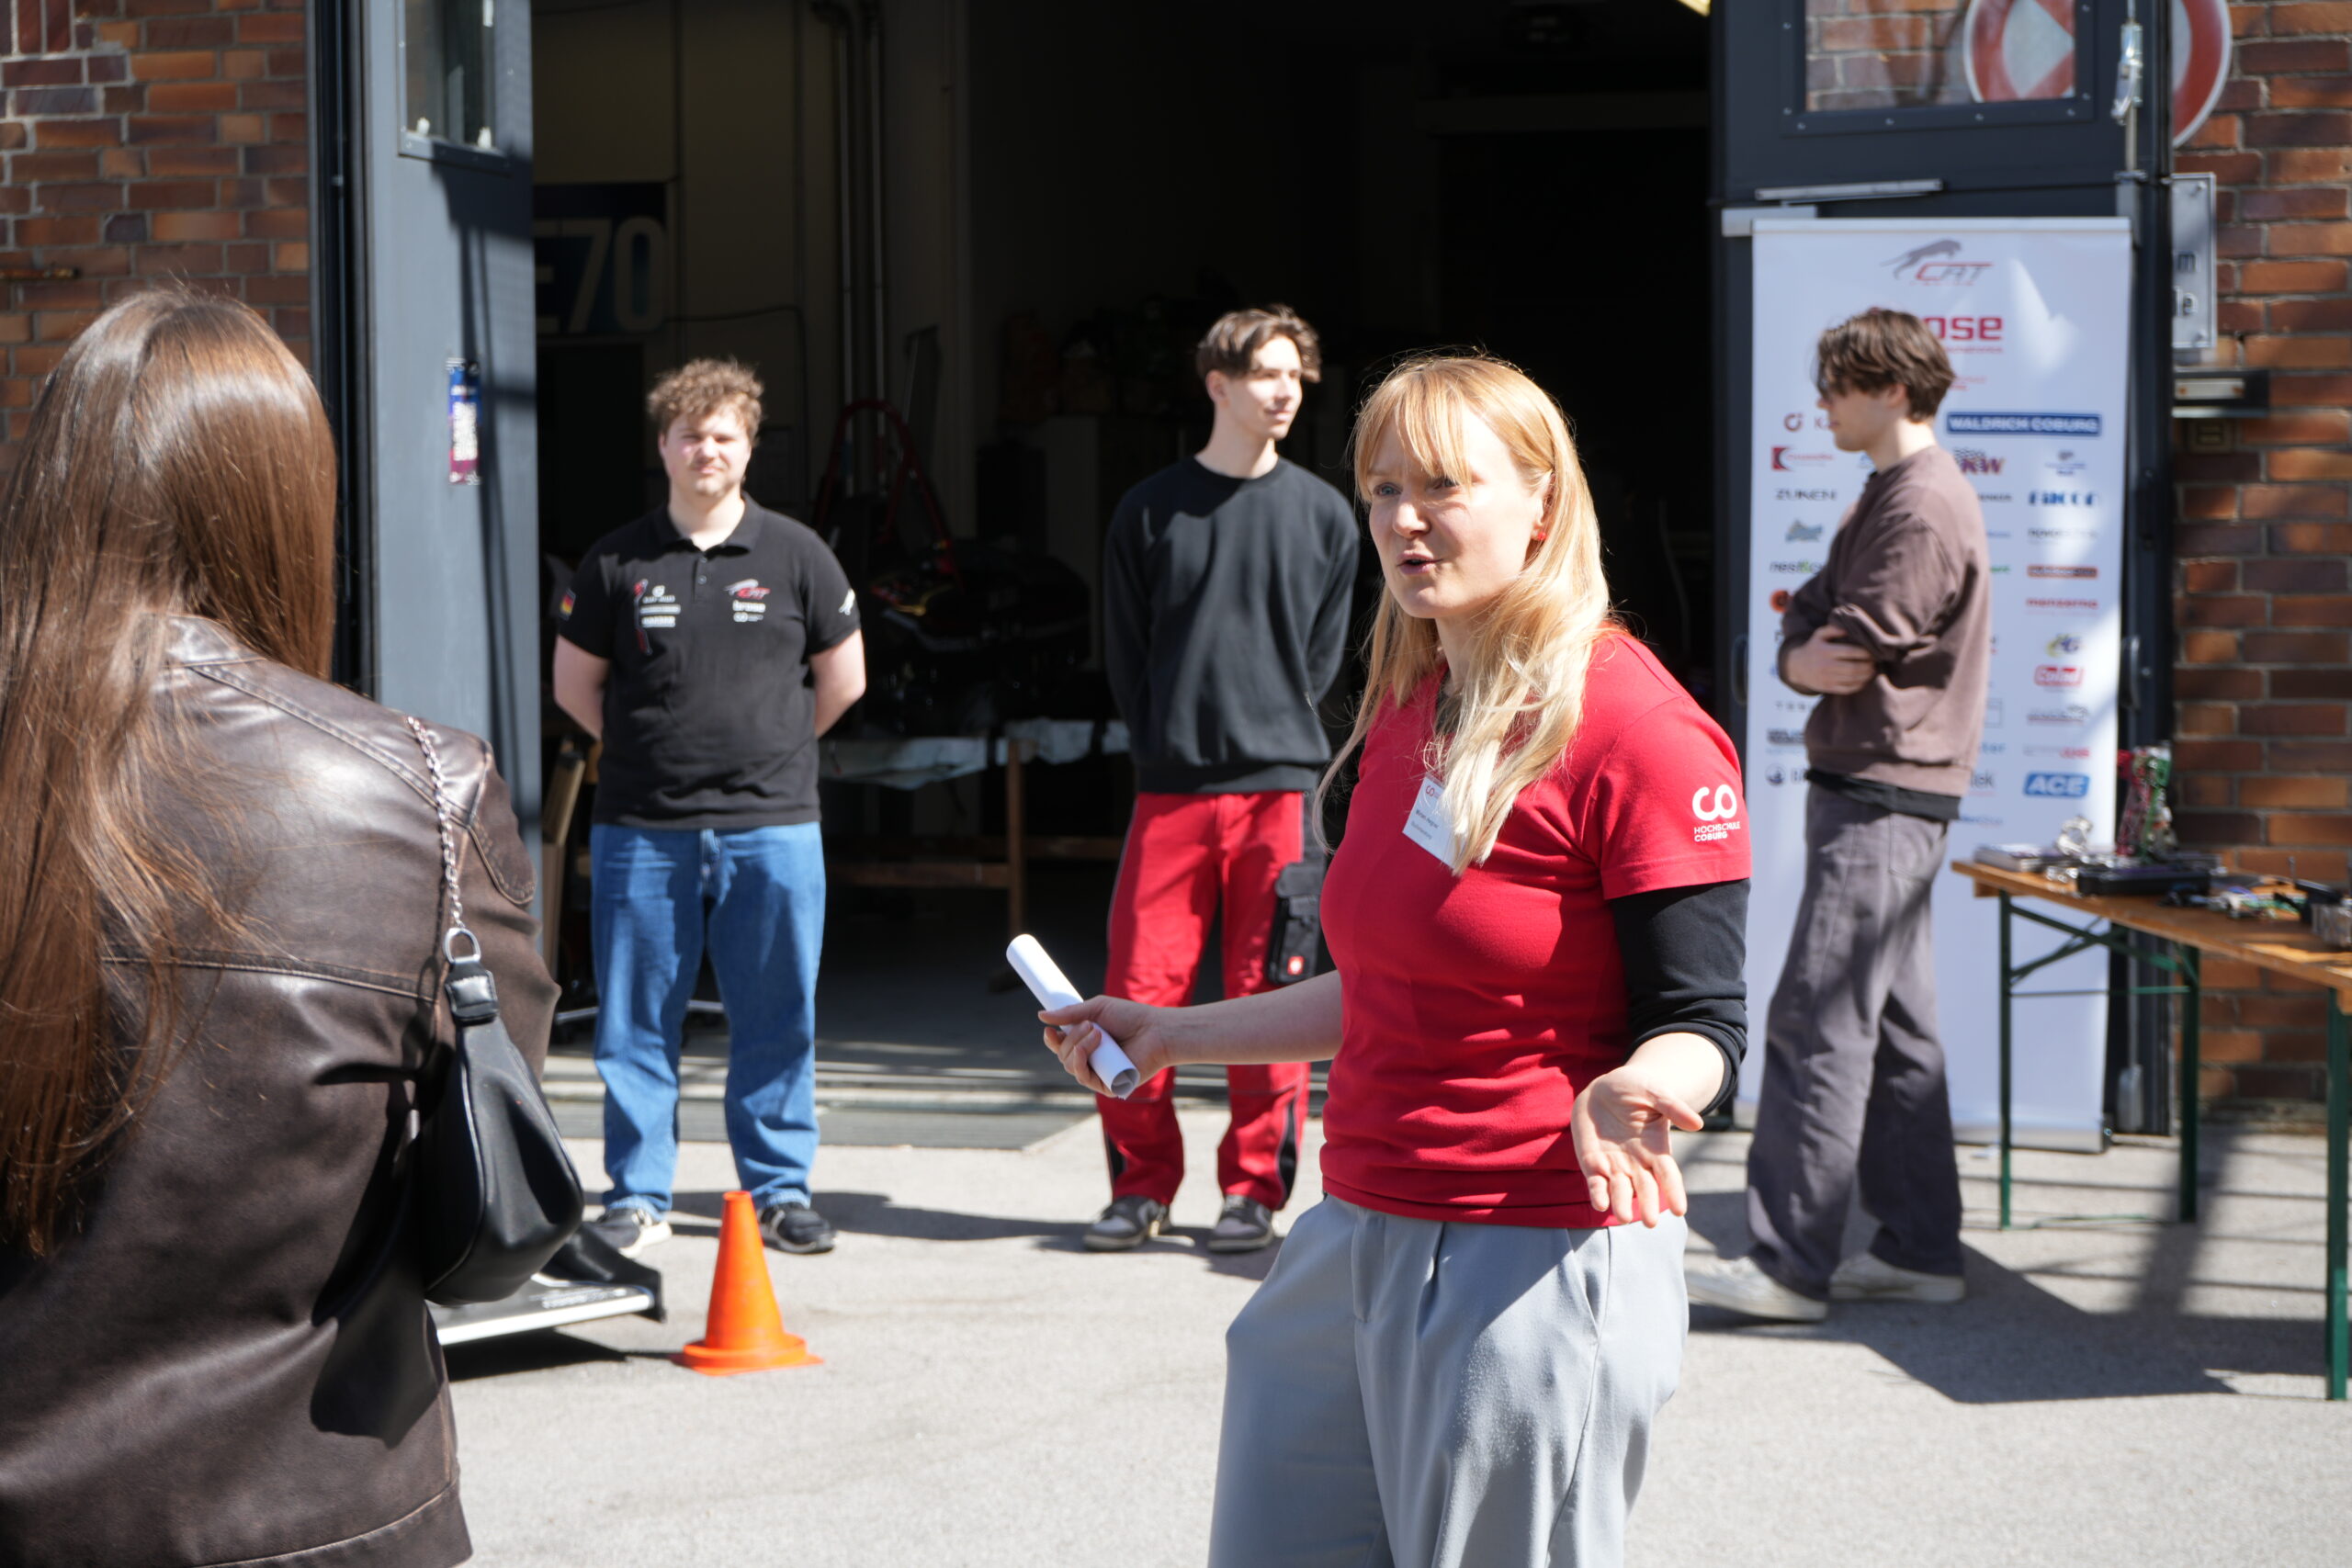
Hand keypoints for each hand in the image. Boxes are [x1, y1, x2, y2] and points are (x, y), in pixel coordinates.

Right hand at [1038, 994, 1176, 1095]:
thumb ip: (1069, 1013)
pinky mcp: (1107, 1086)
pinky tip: (1087, 1049)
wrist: (1156, 1031)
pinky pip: (1083, 1077)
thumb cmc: (1131, 1017)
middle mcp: (1092, 1059)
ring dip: (1077, 1047)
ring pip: (1070, 1066)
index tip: (1049, 1029)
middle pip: (1063, 1055)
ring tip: (1096, 1033)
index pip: (1061, 1046)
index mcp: (1087, 1043)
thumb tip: (1041, 1015)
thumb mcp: (1096, 1009)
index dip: (1052, 1040)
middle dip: (1070, 1039)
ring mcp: (1099, 1073)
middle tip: (1090, 1025)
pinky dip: (1080, 1062)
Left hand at [1570, 1062, 1704, 1226]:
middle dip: (1648, 1205)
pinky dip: (1598, 1194)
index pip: (1668, 1176)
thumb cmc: (1635, 1089)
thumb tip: (1698, 1124)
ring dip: (1621, 1204)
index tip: (1680, 1211)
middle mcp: (1637, 1163)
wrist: (1603, 1088)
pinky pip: (1596, 1183)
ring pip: (1620, 1191)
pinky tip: (1600, 1204)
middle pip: (1646, 1188)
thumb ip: (1673, 1107)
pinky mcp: (1592, 1164)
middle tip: (1650, 1223)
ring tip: (1624, 1218)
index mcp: (1656, 1149)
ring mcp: (1615, 1166)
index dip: (1674, 1192)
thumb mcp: (1655, 1093)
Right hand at [1785, 625, 1875, 695]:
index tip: (1873, 652)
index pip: (1850, 652)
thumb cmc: (1813, 648)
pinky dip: (1859, 685)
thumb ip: (1832, 629)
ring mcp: (1827, 678)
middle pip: (1853, 668)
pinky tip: (1865, 680)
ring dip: (1866, 675)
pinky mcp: (1828, 688)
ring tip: (1872, 670)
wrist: (1798, 667)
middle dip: (1868, 665)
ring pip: (1853, 679)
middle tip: (1875, 662)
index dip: (1865, 653)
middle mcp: (1826, 666)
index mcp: (1825, 651)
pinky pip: (1848, 689)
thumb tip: (1848, 630)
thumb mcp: (1819, 635)